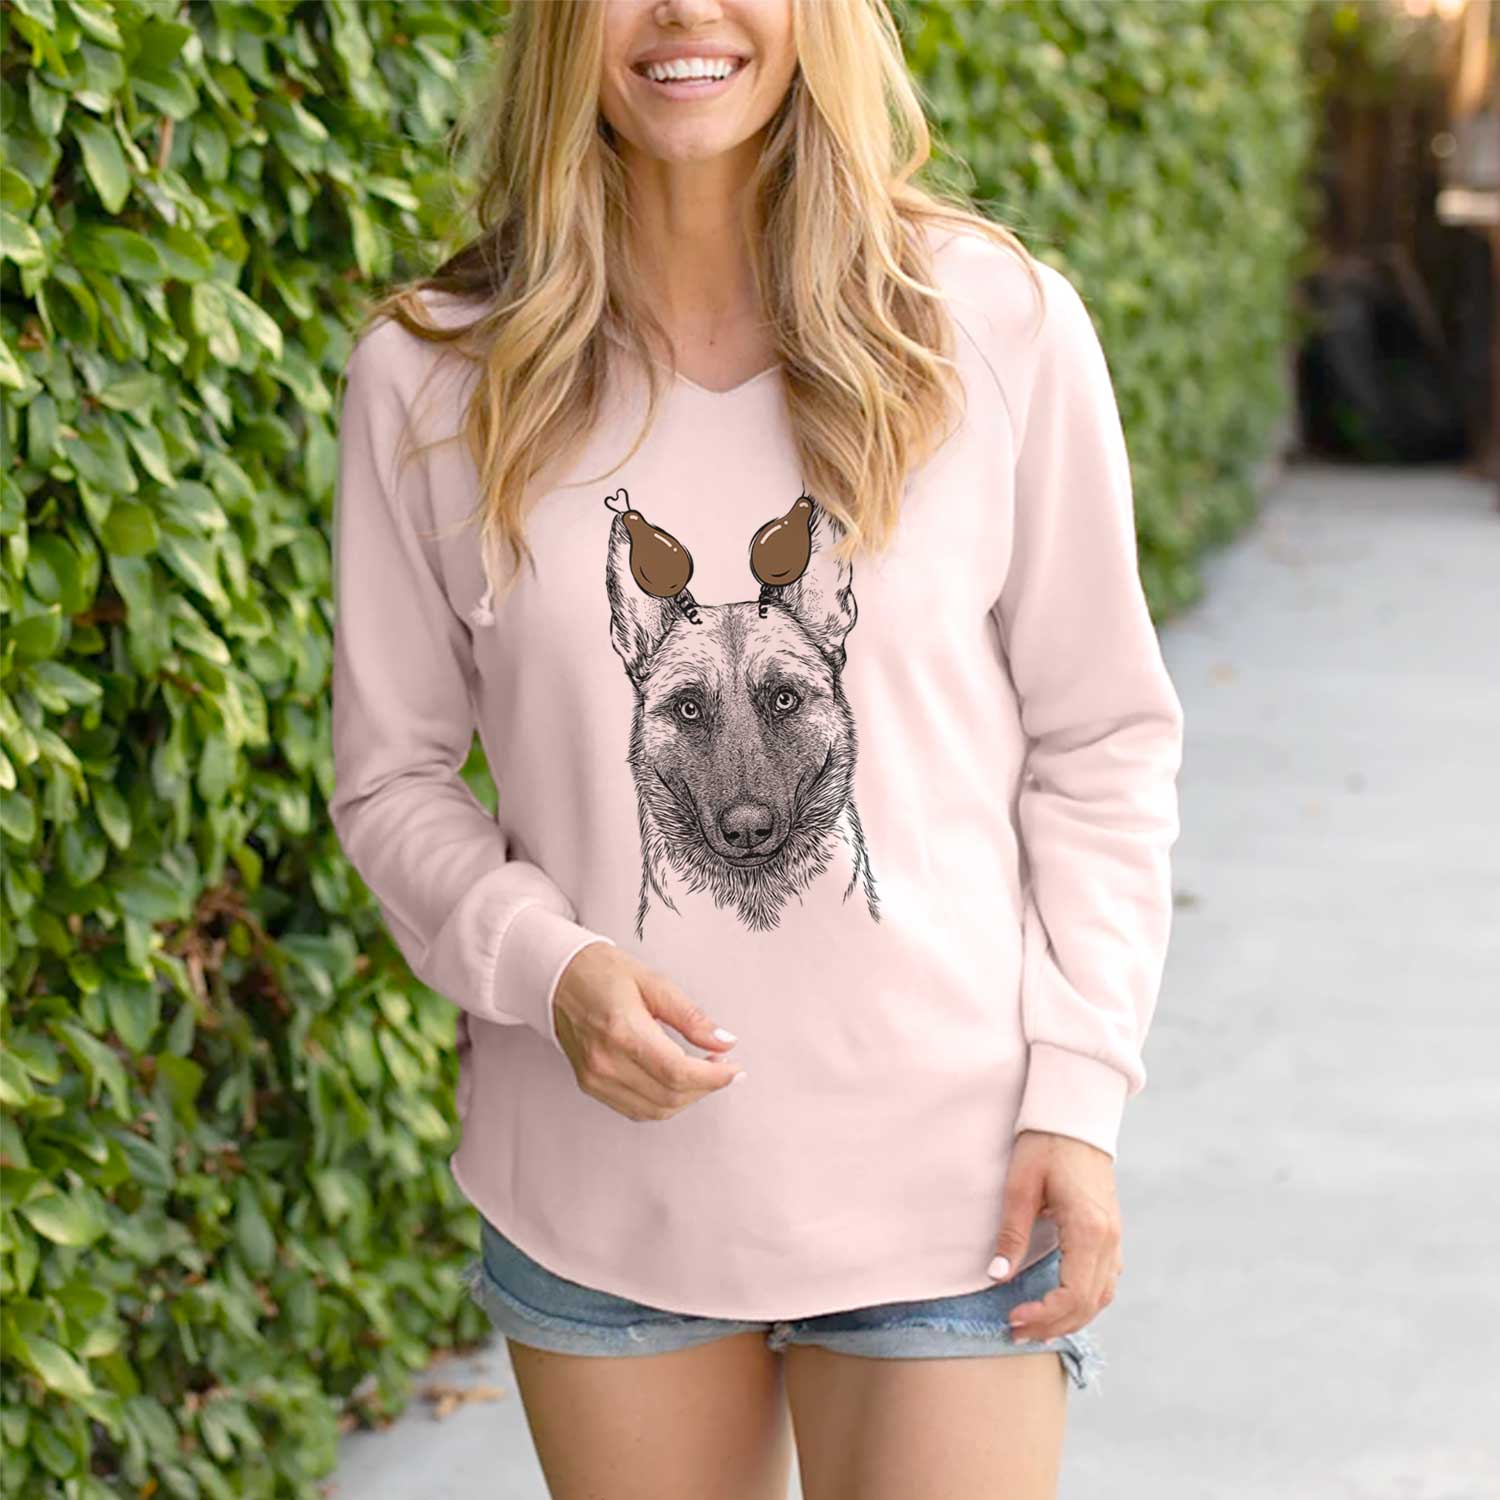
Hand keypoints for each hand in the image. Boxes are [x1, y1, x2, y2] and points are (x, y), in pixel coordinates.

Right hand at [552, 942, 745, 1121]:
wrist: (558, 978)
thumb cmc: (604, 973)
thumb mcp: (654, 982)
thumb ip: (691, 1017)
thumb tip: (725, 1042)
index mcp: (623, 1031)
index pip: (677, 1072)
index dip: (713, 1077)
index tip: (735, 1070)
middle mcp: (605, 1061)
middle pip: (669, 1096)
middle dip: (705, 1087)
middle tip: (722, 1065)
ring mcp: (595, 1078)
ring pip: (655, 1110)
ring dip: (687, 1098)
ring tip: (702, 1072)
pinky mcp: (590, 1085)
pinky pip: (636, 1109)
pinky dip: (663, 1102)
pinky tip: (676, 1081)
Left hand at [988, 1129, 1121, 1342]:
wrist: (1075, 1116)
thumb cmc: (1045, 1145)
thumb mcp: (1020, 1186)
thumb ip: (1012, 1233)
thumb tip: (997, 1275)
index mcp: (1089, 1229)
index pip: (1073, 1295)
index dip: (1043, 1315)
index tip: (1012, 1317)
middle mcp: (1109, 1239)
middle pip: (1089, 1304)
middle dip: (1053, 1325)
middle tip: (1016, 1332)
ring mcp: (1115, 1237)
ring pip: (1101, 1297)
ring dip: (1070, 1318)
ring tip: (1034, 1327)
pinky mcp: (1111, 1233)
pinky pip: (1105, 1280)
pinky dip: (1084, 1301)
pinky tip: (1059, 1304)